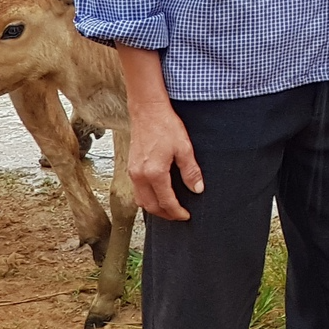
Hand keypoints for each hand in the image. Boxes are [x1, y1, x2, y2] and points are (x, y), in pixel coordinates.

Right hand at [126, 97, 201, 221]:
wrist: (147, 112)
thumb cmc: (166, 126)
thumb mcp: (184, 148)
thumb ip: (191, 171)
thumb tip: (198, 189)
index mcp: (154, 173)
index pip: (166, 201)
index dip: (177, 212)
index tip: (186, 216)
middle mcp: (139, 176)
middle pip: (151, 206)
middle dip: (165, 214)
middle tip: (179, 216)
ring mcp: (132, 173)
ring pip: (141, 201)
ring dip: (154, 208)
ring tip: (169, 208)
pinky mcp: (131, 168)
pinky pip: (137, 191)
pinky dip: (147, 198)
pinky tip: (157, 195)